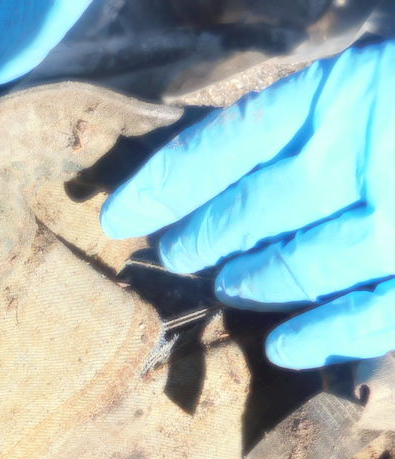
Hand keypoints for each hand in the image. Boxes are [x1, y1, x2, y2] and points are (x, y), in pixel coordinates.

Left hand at [102, 42, 394, 369]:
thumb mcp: (367, 82)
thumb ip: (302, 119)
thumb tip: (203, 182)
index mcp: (342, 90)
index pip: (222, 144)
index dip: (162, 185)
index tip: (118, 217)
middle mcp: (364, 149)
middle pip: (250, 210)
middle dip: (199, 240)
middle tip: (175, 256)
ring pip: (298, 265)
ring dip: (253, 283)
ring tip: (231, 287)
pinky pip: (371, 312)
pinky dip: (324, 335)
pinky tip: (287, 349)